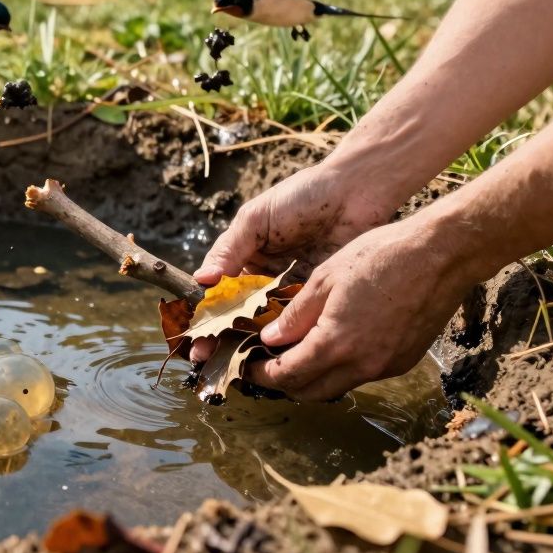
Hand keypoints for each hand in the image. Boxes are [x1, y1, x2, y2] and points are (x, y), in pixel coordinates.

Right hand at [190, 163, 398, 364]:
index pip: (220, 292)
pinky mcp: (318, 294)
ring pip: (268, 321)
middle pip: (240, 312)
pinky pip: (298, 319)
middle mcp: (266, 276)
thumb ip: (229, 250)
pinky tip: (273, 351)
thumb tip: (200, 281)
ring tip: (237, 361)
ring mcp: (292, 287)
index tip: (196, 338)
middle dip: (224, 336)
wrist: (356, 190)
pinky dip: (286, 334)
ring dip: (252, 340)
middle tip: (210, 358)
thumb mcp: (256, 219)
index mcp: (245, 256)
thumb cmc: (302, 196)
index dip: (207, 315)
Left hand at [244, 218, 475, 400]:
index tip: (246, 366)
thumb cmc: (381, 257)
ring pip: (337, 386)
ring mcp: (385, 366)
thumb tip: (271, 339)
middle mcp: (362, 365)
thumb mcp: (325, 278)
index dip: (262, 375)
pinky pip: (362, 375)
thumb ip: (296, 314)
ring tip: (296, 353)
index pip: (287, 376)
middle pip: (310, 393)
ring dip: (313, 378)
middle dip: (283, 383)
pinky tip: (334, 345)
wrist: (442, 256)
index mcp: (335, 344)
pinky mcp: (404, 361)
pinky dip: (340, 369)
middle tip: (266, 364)